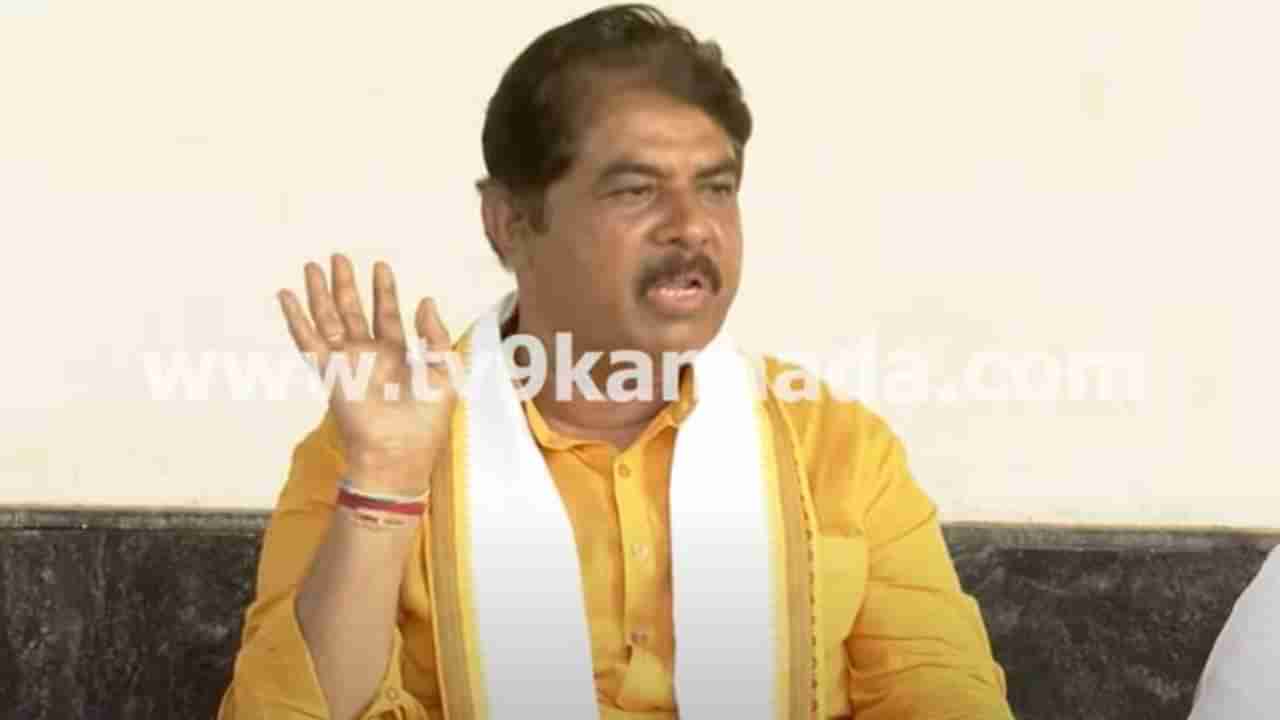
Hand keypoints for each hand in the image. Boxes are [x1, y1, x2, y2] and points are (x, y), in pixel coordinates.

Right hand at [277, 253, 454, 494]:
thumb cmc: (427, 419)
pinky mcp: (329, 372)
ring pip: (328, 319)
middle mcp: (369, 355)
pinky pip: (307, 341)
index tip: (380, 266)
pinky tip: (286, 295)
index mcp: (397, 355)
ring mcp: (347, 362)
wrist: (401, 450)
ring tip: (313, 266)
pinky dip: (295, 318)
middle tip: (338, 256)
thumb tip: (425, 300)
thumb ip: (435, 334)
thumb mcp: (446, 369)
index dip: (384, 291)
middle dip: (346, 284)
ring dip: (319, 293)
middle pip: (353, 311)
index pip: (387, 315)